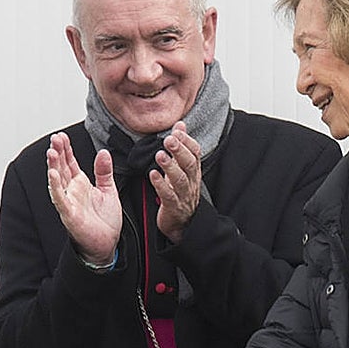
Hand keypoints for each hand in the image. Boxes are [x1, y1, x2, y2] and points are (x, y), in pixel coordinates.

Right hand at [46, 132, 121, 264]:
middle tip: (55, 138)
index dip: (66, 149)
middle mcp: (72, 192)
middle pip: (61, 168)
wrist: (107, 244)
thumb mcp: (108, 190)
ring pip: (58, 181)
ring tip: (52, 151)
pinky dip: (56, 186)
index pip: (70, 163)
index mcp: (81, 185)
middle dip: (58, 153)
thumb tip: (103, 152)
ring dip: (53, 166)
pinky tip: (52, 174)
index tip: (61, 136)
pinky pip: (60, 199)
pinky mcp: (69, 214)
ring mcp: (69, 202)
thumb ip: (104, 171)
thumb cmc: (105, 221)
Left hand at [149, 121, 201, 243]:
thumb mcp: (182, 168)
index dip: (187, 141)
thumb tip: (180, 124)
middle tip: (169, 139)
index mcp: (193, 171)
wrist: (183, 223)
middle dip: (179, 151)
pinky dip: (161, 185)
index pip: (195, 153)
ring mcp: (183, 195)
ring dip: (170, 166)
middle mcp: (191, 182)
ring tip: (159, 155)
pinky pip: (168, 196)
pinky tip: (153, 174)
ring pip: (180, 180)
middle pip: (189, 164)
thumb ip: (181, 146)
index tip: (177, 131)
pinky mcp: (173, 207)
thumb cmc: (180, 192)